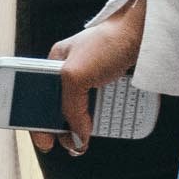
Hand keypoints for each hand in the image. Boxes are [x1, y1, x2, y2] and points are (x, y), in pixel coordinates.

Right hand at [30, 0, 145, 157]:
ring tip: (88, 140)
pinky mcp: (108, 80)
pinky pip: (100, 105)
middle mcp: (68, 71)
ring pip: (80, 109)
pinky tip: (106, 125)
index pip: (36, 98)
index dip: (36, 122)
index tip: (46, 143)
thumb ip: (71, 109)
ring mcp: (89, 76)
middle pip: (58, 107)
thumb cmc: (107, 43)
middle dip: (62, 129)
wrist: (143, 32)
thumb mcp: (76, 76)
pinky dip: (101, 117)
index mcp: (52, 65)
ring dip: (83, 127)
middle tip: (72, 146)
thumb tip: (77, 138)